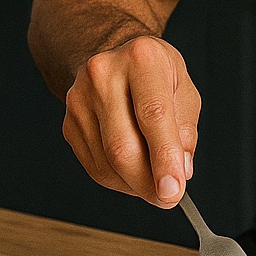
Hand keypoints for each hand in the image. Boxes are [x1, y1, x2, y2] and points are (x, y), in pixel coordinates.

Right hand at [62, 35, 201, 207]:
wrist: (114, 56)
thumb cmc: (155, 74)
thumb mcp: (183, 88)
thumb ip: (186, 129)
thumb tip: (180, 171)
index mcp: (141, 59)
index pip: (153, 115)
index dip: (164, 158)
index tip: (174, 191)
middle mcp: (103, 75)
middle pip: (123, 146)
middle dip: (148, 182)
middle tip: (169, 198)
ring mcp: (79, 99)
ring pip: (107, 163)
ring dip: (135, 184)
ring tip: (155, 181)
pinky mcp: (69, 123)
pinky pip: (95, 166)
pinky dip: (119, 180)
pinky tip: (134, 173)